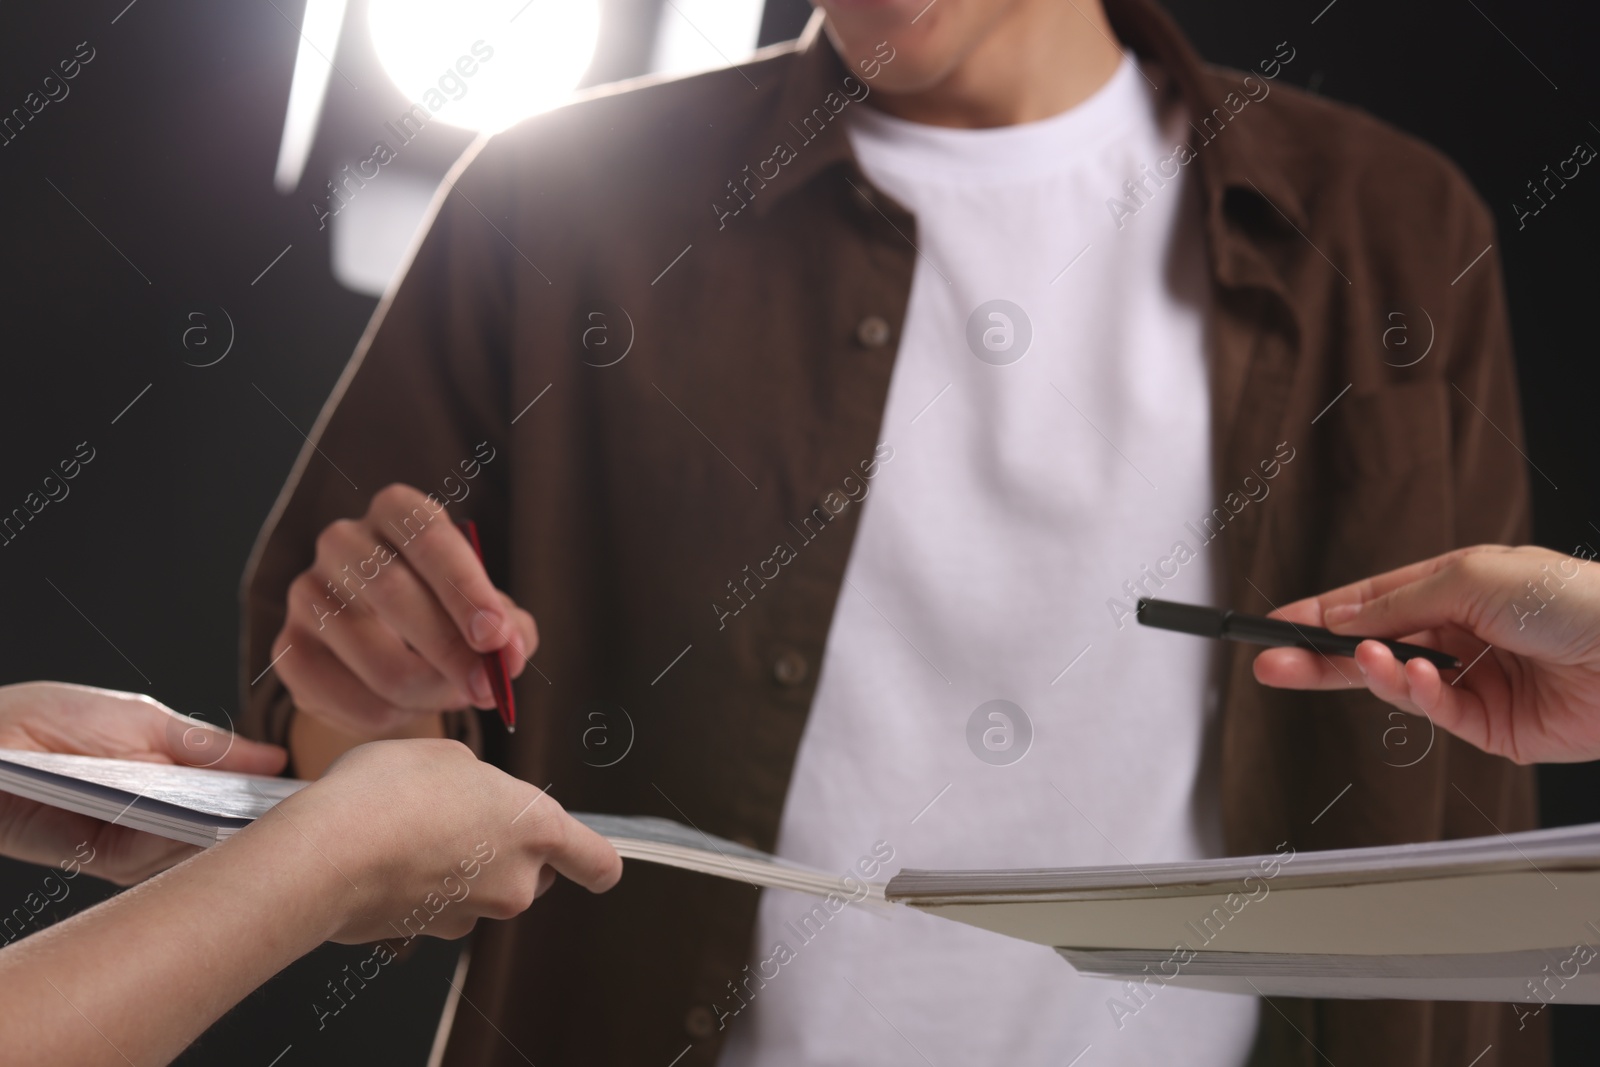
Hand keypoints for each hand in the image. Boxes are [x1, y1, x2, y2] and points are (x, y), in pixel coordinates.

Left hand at [0, 682, 286, 882]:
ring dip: (213, 840)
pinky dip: (169, 852)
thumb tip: (274, 759)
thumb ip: (207, 744)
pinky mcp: (99, 861)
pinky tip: (192, 836)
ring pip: (189, 851)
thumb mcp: (142, 718)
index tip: (306, 797)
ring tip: (248, 828)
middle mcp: (157, 806)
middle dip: (249, 823)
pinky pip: (148, 865)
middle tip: (288, 818)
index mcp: (172, 765)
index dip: (268, 795)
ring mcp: (131, 836)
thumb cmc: (49, 718)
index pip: (234, 787)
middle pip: (219, 825)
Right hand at [261, 739, 620, 943]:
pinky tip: (389, 856)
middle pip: (534, 871)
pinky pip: (441, 904)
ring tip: (411, 829)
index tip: (598, 866)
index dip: (598, 864)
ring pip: (484, 888)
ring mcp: (474, 914)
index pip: (597, 861)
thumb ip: (479, 782)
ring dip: (461, 866)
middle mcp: (516, 880)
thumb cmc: (387, 794)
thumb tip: (472, 798)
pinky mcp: (431, 933)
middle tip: (462, 815)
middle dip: (508, 849)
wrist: (326, 855)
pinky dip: (425, 886)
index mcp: (536, 827)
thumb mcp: (447, 756)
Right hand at [273, 484, 537, 737]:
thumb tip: (509, 655)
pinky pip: (348, 697)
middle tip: (486, 687)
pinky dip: (391, 716)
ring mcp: (306, 593)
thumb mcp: (488, 613)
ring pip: (375, 658)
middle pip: (392, 592)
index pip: (428, 538)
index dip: (464, 589)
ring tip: (451, 695)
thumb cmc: (448, 617)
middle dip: (450, 650)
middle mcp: (342, 541)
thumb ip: (510, 629)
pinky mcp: (287, 649)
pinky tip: (407, 707)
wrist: (388, 652)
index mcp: (396, 512)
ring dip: (428, 692)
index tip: (494, 636)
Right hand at [1252, 544, 1599, 763]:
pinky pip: (1437, 715)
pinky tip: (1422, 679)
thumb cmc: (1576, 600)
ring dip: (1377, 674)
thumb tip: (1345, 617)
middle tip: (1272, 664)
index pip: (1369, 604)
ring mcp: (1476, 682)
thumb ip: (1398, 602)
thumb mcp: (1470, 578)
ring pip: (1398, 685)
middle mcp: (1461, 634)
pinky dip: (1421, 697)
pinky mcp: (1493, 727)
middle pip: (1370, 650)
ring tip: (1367, 662)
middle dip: (1318, 658)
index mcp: (1455, 588)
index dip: (1320, 615)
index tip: (1273, 626)